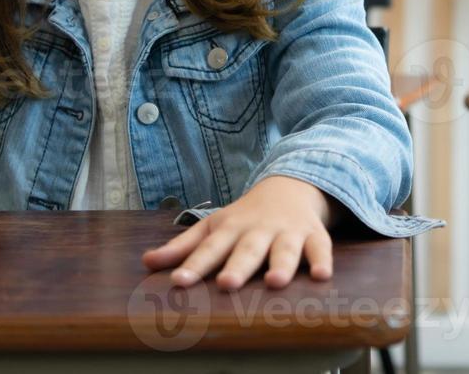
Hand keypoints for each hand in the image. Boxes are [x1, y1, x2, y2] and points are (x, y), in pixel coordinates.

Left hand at [142, 175, 335, 290]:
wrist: (291, 185)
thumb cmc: (246, 216)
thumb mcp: (214, 226)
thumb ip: (183, 246)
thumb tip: (146, 261)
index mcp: (231, 229)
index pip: (209, 248)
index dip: (194, 264)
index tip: (179, 280)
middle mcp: (258, 230)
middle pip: (247, 249)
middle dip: (238, 266)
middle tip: (228, 283)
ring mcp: (287, 232)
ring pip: (285, 249)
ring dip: (282, 264)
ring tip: (276, 282)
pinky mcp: (313, 234)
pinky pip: (319, 247)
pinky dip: (322, 260)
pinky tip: (322, 276)